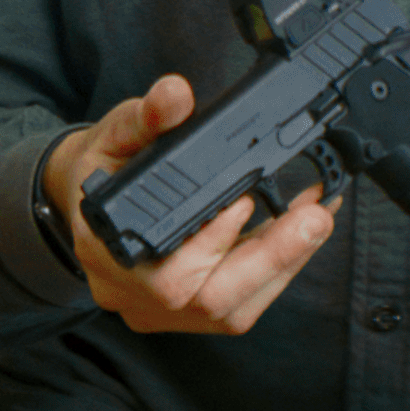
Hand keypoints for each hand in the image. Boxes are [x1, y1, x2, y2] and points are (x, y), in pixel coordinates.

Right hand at [43, 74, 334, 334]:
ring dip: (283, 264)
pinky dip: (276, 270)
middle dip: (271, 258)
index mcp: (101, 248)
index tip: (250, 202)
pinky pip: (239, 306)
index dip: (213, 245)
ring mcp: (156, 311)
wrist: (94, 193)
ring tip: (315, 219)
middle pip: (208, 301)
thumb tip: (176, 95)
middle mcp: (127, 290)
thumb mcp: (118, 131)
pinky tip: (299, 235)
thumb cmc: (106, 164)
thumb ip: (147, 115)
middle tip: (314, 216)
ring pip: (232, 311)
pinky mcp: (186, 315)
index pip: (161, 274)